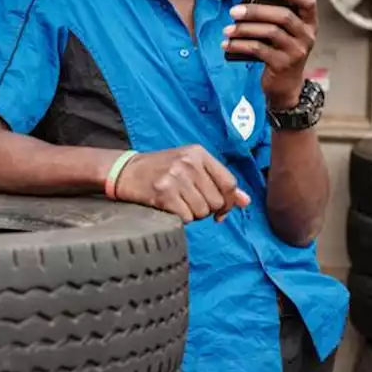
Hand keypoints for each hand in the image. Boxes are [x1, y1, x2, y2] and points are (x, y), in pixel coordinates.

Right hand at [114, 145, 251, 222]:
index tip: (220, 209)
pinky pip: (187, 218)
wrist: (125, 171)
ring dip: (192, 214)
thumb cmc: (161, 170)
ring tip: (178, 203)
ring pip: (202, 211)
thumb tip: (246, 201)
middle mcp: (188, 163)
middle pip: (216, 201)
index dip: (228, 201)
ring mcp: (175, 177)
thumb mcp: (191, 167)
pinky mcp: (163, 193)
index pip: (229, 183)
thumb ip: (218, 182)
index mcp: (198, 153)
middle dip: (206, 209)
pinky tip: (170, 208)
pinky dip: (180, 218)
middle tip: (190, 202)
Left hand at [221, 0, 317, 107]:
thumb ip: (274, 19)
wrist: (285, 87)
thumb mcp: (284, 35)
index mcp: (309, 24)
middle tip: (234, 11)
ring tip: (227, 30)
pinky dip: (239, 45)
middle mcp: (307, 36)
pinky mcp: (282, 65)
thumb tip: (247, 3)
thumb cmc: (280, 52)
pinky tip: (227, 44)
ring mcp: (296, 51)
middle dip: (255, 11)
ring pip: (269, 32)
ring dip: (244, 29)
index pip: (308, 2)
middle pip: (283, 16)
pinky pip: (258, 49)